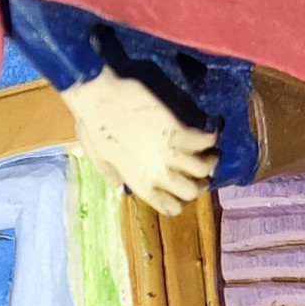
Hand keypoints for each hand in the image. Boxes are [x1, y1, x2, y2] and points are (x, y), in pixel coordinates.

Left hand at [61, 70, 216, 213]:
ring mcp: (169, 152)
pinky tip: (209, 132)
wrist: (98, 98)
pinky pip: (204, 141)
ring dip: (211, 160)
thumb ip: (114, 175)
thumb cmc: (93, 126)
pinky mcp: (177, 130)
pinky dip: (210, 137)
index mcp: (139, 184)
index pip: (171, 208)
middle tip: (199, 167)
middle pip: (193, 191)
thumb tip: (122, 186)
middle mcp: (158, 173)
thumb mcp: (98, 159)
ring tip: (209, 150)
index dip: (180, 199)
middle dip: (200, 181)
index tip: (181, 184)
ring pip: (204, 168)